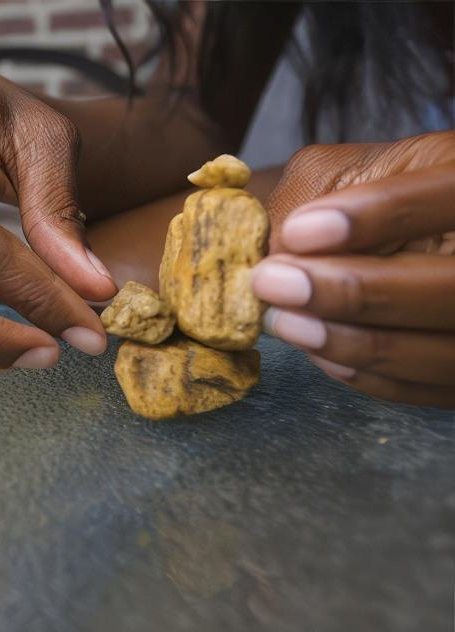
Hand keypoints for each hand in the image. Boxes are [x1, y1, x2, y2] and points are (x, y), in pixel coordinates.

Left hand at [251, 131, 454, 406]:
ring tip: (281, 319)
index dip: (377, 215)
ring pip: (440, 351)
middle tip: (273, 283)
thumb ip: (320, 193)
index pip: (446, 198)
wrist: (385, 237)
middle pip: (450, 288)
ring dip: (350, 340)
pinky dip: (365, 372)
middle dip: (353, 292)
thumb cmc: (357, 197)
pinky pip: (421, 385)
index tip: (299, 230)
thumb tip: (283, 248)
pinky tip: (315, 348)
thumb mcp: (348, 169)